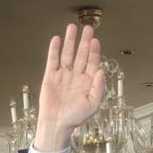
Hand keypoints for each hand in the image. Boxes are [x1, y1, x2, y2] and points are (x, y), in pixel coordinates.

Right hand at [33, 24, 107, 151]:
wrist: (56, 124)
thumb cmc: (75, 117)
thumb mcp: (92, 104)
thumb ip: (98, 87)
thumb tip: (101, 70)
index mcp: (87, 82)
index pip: (92, 62)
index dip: (94, 51)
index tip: (95, 40)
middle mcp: (76, 76)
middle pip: (81, 54)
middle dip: (84, 41)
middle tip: (88, 28)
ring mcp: (63, 75)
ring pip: (67, 54)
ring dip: (70, 41)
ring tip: (72, 28)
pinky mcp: (50, 76)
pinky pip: (52, 60)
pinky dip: (54, 50)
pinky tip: (57, 39)